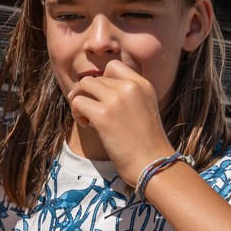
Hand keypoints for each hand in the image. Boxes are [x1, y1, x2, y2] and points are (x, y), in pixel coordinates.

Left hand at [66, 61, 172, 182]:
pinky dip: (77, 113)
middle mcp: (130, 87)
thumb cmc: (147, 143)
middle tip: (90, 112)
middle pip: (95, 78)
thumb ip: (128, 96)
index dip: (102, 80)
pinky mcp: (103, 115)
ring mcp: (116, 100)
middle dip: (89, 94)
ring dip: (79, 100)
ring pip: (84, 85)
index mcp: (143, 84)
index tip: (101, 96)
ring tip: (85, 117)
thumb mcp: (146, 108)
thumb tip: (97, 90)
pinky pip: (78, 103)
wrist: (153, 164)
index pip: (113, 66)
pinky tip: (86, 124)